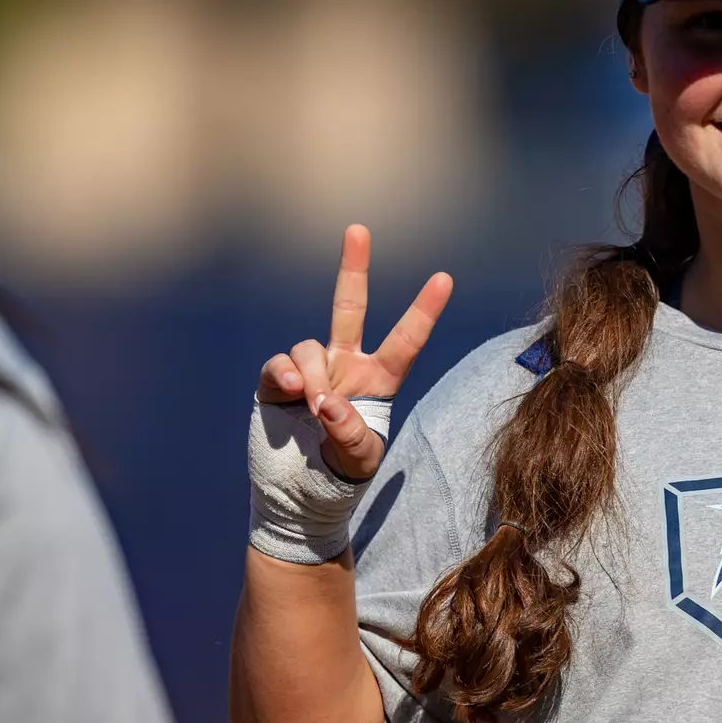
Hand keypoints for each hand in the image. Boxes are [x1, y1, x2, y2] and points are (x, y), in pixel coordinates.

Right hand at [256, 224, 451, 479]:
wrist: (297, 495)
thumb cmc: (339, 476)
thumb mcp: (358, 459)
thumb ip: (349, 431)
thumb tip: (325, 400)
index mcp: (379, 381)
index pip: (406, 341)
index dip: (424, 310)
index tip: (445, 278)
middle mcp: (346, 366)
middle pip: (349, 307)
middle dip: (352, 266)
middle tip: (358, 228)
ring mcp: (311, 371)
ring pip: (309, 347)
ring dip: (311, 374)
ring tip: (312, 405)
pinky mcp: (276, 382)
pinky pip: (279, 364)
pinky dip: (283, 375)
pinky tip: (288, 393)